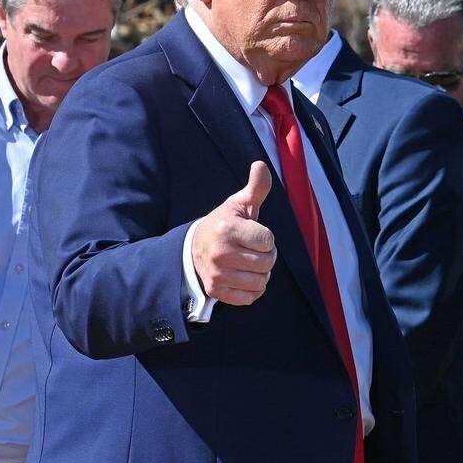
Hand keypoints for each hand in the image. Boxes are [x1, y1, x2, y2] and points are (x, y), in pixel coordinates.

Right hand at [192, 161, 275, 305]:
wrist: (194, 248)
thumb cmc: (224, 224)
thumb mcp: (238, 204)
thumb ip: (255, 188)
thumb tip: (261, 164)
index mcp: (227, 228)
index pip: (268, 241)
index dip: (266, 238)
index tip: (253, 234)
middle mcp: (220, 253)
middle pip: (267, 262)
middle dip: (266, 256)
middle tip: (253, 250)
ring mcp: (217, 274)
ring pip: (261, 282)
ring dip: (261, 274)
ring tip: (249, 263)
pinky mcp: (217, 291)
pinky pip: (250, 298)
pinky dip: (253, 290)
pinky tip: (244, 277)